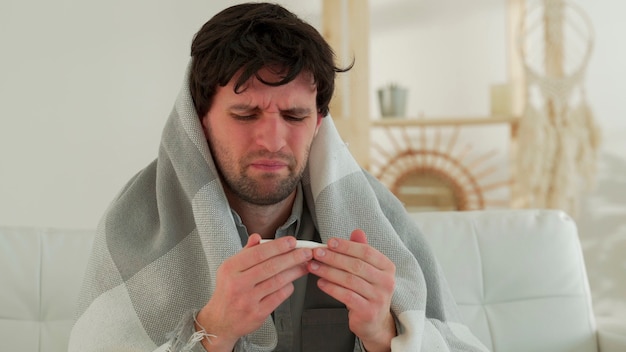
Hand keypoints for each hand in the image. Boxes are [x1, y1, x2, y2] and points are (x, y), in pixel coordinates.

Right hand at [196, 234, 312, 350]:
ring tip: (304, 265)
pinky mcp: (258, 313)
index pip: (258, 253)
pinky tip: (291, 282)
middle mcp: (238, 284)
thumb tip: (257, 237)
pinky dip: (288, 287)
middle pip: (271, 266)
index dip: (278, 246)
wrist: (220, 322)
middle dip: (292, 257)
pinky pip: (279, 296)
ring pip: (278, 281)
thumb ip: (246, 253)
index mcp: (230, 269)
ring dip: (295, 271)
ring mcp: (248, 300)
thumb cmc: (227, 292)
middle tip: (306, 252)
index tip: (292, 241)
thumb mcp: (230, 269)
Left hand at [308, 230, 395, 351]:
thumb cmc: (368, 291)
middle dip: (333, 257)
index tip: (329, 242)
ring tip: (313, 266)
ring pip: (349, 280)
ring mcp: (379, 297)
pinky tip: (320, 282)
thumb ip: (362, 251)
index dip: (347, 246)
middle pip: (356, 265)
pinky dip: (331, 287)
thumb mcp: (368, 270)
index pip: (366, 252)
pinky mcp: (368, 311)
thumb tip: (357, 231)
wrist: (375, 322)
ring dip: (328, 271)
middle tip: (316, 253)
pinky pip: (346, 295)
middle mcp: (386, 282)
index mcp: (388, 268)